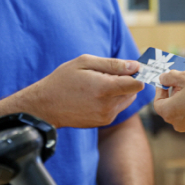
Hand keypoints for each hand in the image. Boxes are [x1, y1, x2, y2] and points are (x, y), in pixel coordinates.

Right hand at [28, 55, 144, 127]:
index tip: (132, 67)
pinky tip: (96, 94)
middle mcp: (108, 106)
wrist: (46, 106)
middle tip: (108, 74)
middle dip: (127, 80)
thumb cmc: (63, 80)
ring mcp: (106, 116)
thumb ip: (113, 64)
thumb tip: (135, 66)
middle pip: (134, 90)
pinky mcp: (104, 122)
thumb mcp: (85, 63)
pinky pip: (118, 107)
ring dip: (120, 90)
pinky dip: (113, 99)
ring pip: (127, 99)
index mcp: (105, 89)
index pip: (138, 84)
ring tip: (100, 84)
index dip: (138, 73)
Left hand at [152, 70, 184, 131]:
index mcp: (169, 112)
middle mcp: (177, 122)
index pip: (158, 100)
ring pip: (182, 103)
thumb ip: (169, 76)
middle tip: (183, 72)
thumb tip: (163, 78)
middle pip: (171, 101)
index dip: (161, 88)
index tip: (166, 79)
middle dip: (177, 85)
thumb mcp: (184, 76)